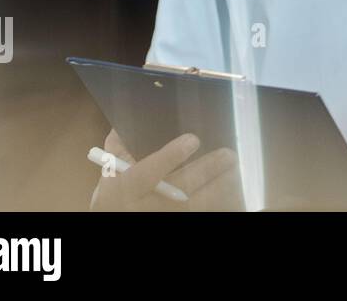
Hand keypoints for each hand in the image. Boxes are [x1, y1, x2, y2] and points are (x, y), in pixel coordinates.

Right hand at [89, 129, 243, 210]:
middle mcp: (147, 206)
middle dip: (208, 170)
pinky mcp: (180, 222)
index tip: (193, 139)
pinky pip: (205, 213)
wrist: (119, 219)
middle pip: (181, 190)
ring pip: (198, 205)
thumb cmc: (118, 193)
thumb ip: (119, 149)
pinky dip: (221, 203)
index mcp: (127, 188)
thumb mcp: (113, 174)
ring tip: (233, 170)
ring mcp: (166, 217)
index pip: (146, 173)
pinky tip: (232, 189)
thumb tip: (123, 123)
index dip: (170, 157)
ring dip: (220, 187)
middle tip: (228, 154)